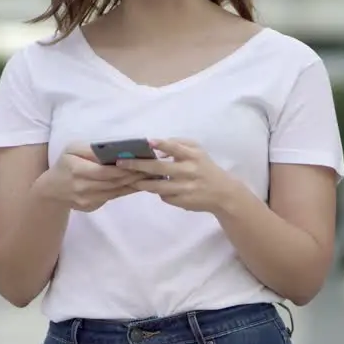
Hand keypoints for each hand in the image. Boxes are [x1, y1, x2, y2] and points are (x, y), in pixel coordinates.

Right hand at [35, 143, 147, 212]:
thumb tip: (115, 150)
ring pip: (115, 192)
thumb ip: (92, 150)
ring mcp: (86, 200)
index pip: (105, 171)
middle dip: (133, 176)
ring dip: (133, 184)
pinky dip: (125, 191)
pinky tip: (136, 184)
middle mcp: (82, 187)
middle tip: (151, 169)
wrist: (52, 189)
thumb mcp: (72, 149)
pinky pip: (111, 198)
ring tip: (148, 176)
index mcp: (77, 170)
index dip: (123, 168)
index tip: (140, 162)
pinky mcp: (91, 207)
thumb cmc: (65, 163)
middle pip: (113, 183)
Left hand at [115, 139, 241, 212]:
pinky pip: (165, 196)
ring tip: (130, 179)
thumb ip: (179, 144)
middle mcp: (189, 171)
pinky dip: (157, 192)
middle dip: (138, 165)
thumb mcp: (197, 151)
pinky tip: (150, 188)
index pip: (176, 148)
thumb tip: (156, 145)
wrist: (222, 193)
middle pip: (160, 168)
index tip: (148, 142)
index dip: (162, 145)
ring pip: (158, 186)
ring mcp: (186, 188)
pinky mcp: (183, 201)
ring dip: (142, 183)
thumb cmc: (204, 167)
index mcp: (193, 156)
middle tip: (121, 163)